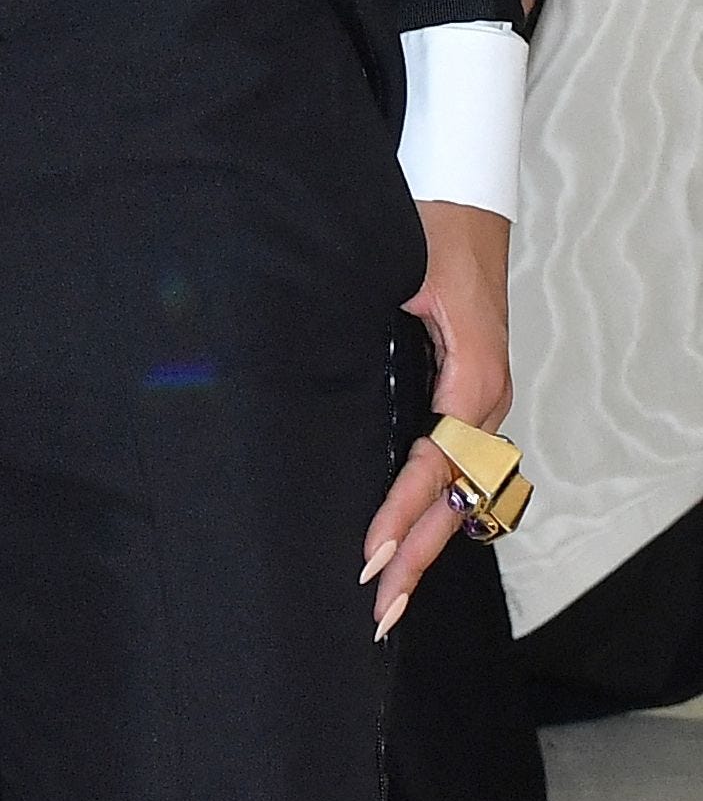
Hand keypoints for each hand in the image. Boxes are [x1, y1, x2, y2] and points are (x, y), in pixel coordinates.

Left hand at [364, 197, 512, 637]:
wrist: (462, 191)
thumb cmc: (428, 226)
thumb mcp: (401, 271)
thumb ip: (367, 318)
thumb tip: (316, 362)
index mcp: (472, 378)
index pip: (438, 465)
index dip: (402, 511)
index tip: (371, 552)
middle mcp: (483, 399)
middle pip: (455, 497)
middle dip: (416, 554)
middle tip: (380, 609)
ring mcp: (478, 402)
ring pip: (457, 491)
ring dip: (424, 543)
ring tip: (390, 597)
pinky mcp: (463, 395)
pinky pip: (452, 470)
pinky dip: (429, 511)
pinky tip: (405, 542)